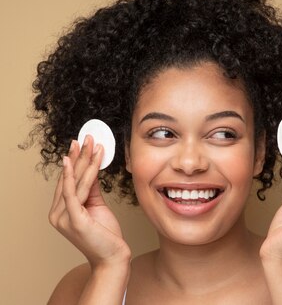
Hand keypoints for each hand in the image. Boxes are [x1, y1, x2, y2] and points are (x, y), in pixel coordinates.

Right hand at [48, 135, 129, 267]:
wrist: (113, 257)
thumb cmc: (106, 235)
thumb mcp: (97, 207)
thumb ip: (91, 190)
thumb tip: (91, 169)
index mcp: (61, 211)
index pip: (67, 181)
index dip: (74, 161)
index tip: (80, 143)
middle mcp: (57, 214)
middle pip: (69, 179)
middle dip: (78, 155)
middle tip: (86, 136)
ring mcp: (63, 218)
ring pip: (74, 182)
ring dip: (83, 160)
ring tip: (90, 143)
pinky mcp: (73, 220)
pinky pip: (73, 193)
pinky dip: (73, 175)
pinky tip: (74, 161)